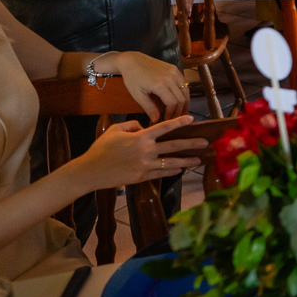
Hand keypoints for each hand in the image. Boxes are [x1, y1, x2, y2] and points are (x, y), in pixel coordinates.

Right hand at [72, 116, 205, 191]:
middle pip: (174, 146)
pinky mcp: (142, 177)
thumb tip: (144, 126)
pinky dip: (172, 172)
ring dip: (186, 161)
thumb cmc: (102, 149)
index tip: (192, 119)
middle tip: (206, 143)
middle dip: (191, 144)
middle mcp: (146, 151)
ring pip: (171, 163)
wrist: (91, 171)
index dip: (179, 122)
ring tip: (199, 160)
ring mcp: (145, 165)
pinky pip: (161, 174)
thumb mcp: (115, 130)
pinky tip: (180, 170)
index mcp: (141, 137)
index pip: (164, 127)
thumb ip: (132, 125)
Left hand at [110, 52, 188, 121]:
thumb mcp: (137, 95)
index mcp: (159, 84)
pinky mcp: (174, 69)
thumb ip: (149, 108)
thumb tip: (157, 120)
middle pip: (182, 98)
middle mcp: (170, 77)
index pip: (173, 103)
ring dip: (185, 102)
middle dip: (180, 110)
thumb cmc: (132, 77)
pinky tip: (179, 99)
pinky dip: (183, 93)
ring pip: (186, 91)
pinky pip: (184, 83)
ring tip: (180, 111)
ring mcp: (174, 71)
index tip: (167, 119)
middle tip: (174, 118)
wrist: (132, 60)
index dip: (171, 114)